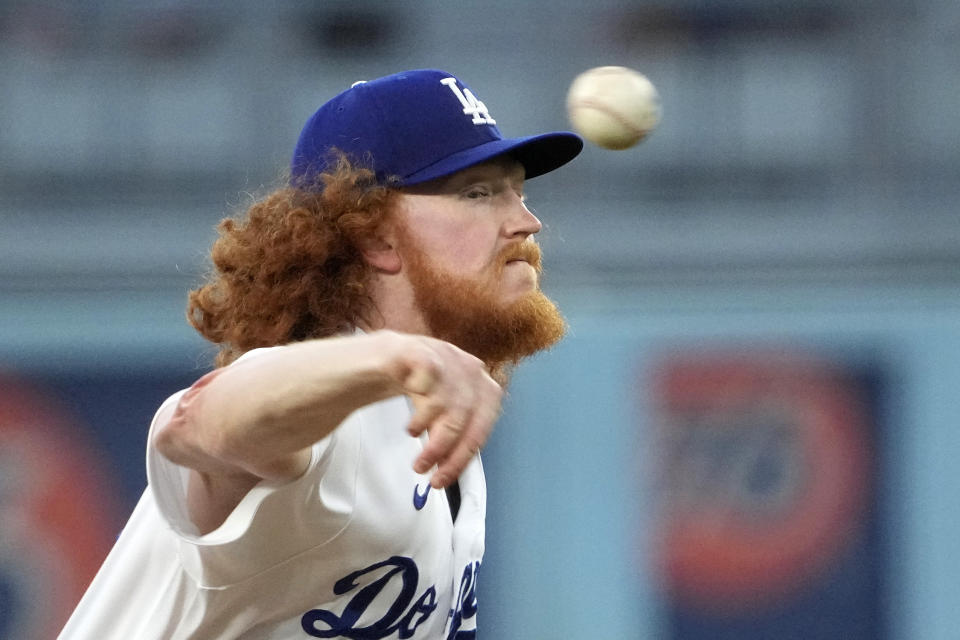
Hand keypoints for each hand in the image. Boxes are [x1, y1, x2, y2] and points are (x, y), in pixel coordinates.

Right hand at [384, 333, 502, 488]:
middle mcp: (465, 366)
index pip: (483, 422)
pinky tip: (410, 426)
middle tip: (428, 473)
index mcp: (478, 382)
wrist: (382, 354)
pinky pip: (428, 383)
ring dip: (433, 439)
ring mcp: (443, 355)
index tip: (443, 478)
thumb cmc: (415, 385)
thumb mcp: (440, 411)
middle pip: (469, 415)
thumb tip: (449, 468)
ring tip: (416, 454)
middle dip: (448, 450)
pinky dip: (421, 412)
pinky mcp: (417, 351)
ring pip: (449, 404)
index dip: (464, 454)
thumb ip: (450, 433)